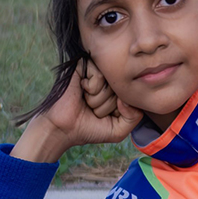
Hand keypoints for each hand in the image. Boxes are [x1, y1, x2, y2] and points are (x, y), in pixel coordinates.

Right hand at [11, 60, 141, 164]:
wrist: (62, 130)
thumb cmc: (89, 129)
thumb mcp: (118, 130)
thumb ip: (135, 117)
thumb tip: (128, 98)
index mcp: (119, 93)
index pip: (133, 95)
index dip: (122, 109)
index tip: (108, 116)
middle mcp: (110, 82)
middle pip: (122, 89)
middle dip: (107, 105)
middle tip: (93, 110)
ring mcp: (98, 74)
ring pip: (111, 83)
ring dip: (98, 99)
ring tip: (86, 102)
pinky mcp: (84, 67)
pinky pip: (99, 75)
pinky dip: (91, 88)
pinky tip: (82, 91)